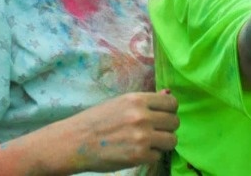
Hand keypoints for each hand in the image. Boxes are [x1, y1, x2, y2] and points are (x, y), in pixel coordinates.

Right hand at [53, 91, 178, 172]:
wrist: (76, 141)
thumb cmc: (97, 120)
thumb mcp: (120, 103)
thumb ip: (145, 101)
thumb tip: (168, 94)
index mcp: (137, 100)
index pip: (171, 103)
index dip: (169, 110)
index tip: (163, 116)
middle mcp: (142, 116)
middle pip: (174, 122)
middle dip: (167, 128)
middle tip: (154, 131)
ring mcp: (142, 137)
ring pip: (171, 140)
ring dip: (162, 143)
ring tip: (148, 142)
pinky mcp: (139, 156)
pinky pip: (158, 156)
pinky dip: (149, 155)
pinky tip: (136, 151)